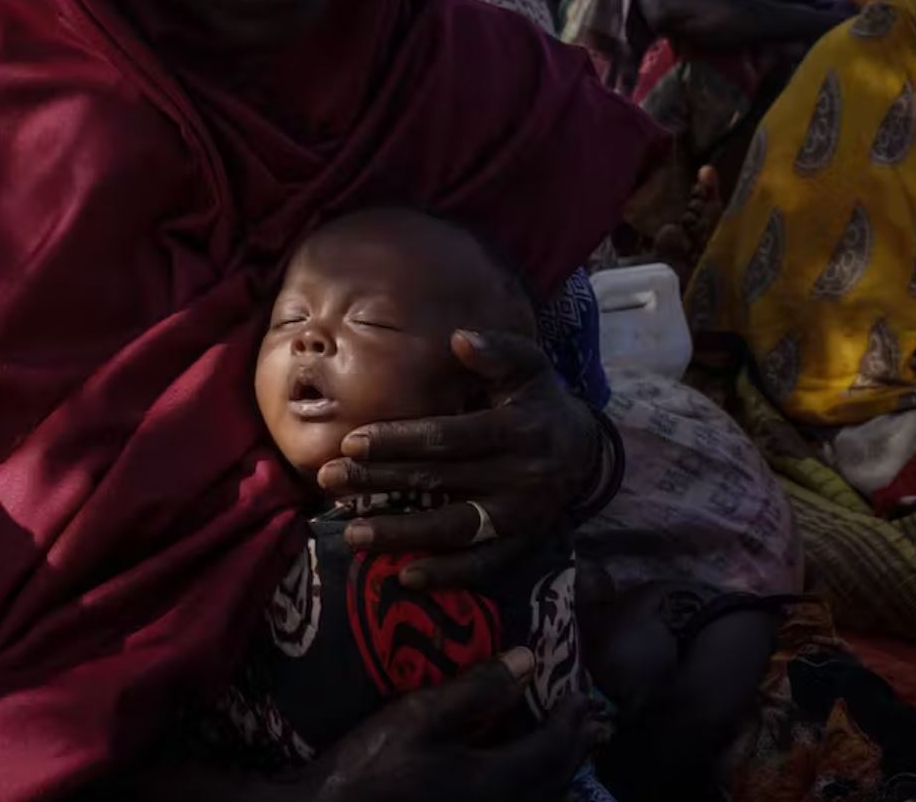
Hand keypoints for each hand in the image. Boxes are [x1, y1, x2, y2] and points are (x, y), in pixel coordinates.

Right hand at [306, 649, 595, 801]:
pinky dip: (534, 788)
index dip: (570, 719)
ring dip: (559, 770)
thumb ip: (478, 690)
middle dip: (575, 746)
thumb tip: (527, 660)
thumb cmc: (372, 765)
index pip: (553, 748)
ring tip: (568, 747)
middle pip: (555, 779)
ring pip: (540, 799)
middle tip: (592, 720)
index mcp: (498, 781)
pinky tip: (522, 778)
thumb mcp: (421, 716)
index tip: (580, 693)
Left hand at [317, 330, 599, 590]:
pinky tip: (405, 576)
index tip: (351, 441)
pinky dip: (447, 574)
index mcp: (516, 430)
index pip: (448, 437)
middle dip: (380, 481)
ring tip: (352, 535)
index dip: (399, 441)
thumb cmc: (540, 403)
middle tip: (328, 480)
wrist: (587, 453)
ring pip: (455, 528)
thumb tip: (459, 338)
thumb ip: (498, 352)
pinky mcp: (522, 545)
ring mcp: (519, 516)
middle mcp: (518, 476)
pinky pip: (483, 564)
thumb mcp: (530, 369)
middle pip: (439, 481)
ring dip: (402, 534)